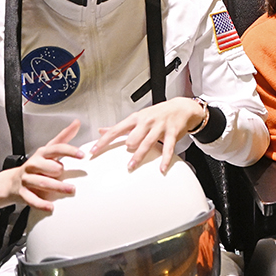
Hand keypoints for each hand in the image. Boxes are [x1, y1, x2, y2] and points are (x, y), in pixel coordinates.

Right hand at [0, 120, 83, 210]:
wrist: (11, 182)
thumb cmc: (35, 165)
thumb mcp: (48, 150)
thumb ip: (63, 138)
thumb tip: (76, 123)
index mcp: (42, 154)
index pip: (56, 149)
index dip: (69, 151)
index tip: (82, 155)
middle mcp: (33, 165)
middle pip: (50, 167)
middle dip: (59, 171)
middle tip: (70, 176)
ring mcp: (27, 179)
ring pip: (43, 183)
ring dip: (57, 187)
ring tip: (70, 190)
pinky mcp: (23, 193)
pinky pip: (32, 199)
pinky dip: (41, 204)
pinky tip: (51, 207)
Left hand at [92, 97, 206, 172]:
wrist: (181, 107)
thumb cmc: (158, 114)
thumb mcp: (138, 117)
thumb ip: (120, 126)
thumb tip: (102, 130)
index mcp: (136, 118)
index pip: (116, 130)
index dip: (103, 141)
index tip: (93, 151)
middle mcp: (147, 122)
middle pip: (132, 137)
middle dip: (128, 147)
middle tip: (124, 155)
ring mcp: (160, 127)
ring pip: (147, 143)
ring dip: (138, 156)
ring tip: (131, 166)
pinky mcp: (172, 132)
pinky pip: (168, 148)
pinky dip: (164, 159)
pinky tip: (161, 168)